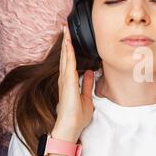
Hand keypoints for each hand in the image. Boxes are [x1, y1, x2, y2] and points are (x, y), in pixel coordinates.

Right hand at [53, 24, 94, 142]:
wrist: (70, 127)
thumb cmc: (76, 116)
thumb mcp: (86, 97)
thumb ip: (88, 84)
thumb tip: (91, 73)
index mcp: (70, 82)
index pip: (70, 62)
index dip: (69, 49)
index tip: (69, 38)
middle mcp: (65, 79)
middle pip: (66, 57)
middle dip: (66, 42)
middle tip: (65, 28)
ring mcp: (65, 80)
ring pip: (65, 57)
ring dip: (65, 43)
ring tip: (65, 31)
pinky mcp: (67, 83)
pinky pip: (68, 64)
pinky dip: (68, 53)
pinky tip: (68, 44)